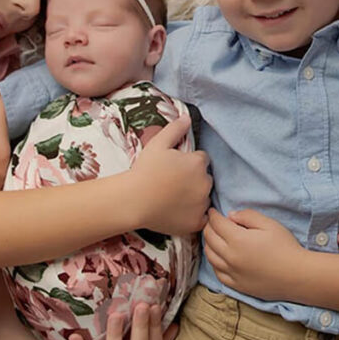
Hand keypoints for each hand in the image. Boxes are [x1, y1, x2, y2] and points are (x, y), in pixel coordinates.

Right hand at [132, 117, 211, 234]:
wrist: (133, 200)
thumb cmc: (144, 171)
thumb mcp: (157, 144)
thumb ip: (175, 129)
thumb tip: (187, 117)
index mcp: (198, 163)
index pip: (202, 159)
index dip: (189, 162)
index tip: (176, 168)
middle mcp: (205, 183)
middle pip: (205, 178)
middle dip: (194, 179)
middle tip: (174, 183)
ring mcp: (202, 204)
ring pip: (204, 197)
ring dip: (195, 197)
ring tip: (174, 198)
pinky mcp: (196, 222)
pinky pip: (201, 217)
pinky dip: (193, 215)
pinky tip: (179, 211)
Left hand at [203, 208, 303, 299]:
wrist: (297, 275)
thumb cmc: (286, 247)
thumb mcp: (269, 224)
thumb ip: (248, 216)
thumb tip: (230, 216)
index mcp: (237, 240)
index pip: (217, 224)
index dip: (213, 215)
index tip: (212, 210)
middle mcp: (230, 257)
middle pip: (210, 238)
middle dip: (208, 227)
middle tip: (212, 222)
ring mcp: (232, 273)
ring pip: (210, 256)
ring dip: (208, 244)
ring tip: (213, 237)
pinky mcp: (236, 285)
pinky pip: (217, 272)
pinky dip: (214, 262)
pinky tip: (218, 257)